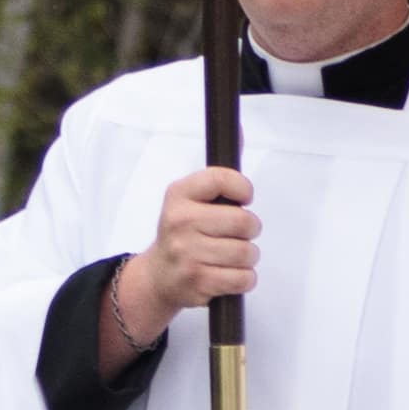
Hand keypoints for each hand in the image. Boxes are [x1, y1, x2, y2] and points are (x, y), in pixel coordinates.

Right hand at [104, 167, 259, 359]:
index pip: (222, 178)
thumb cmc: (185, 232)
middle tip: (234, 234)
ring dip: (246, 257)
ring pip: (248, 252)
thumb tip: (237, 128)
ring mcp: (186, 253)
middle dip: (249, 230)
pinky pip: (244, 278)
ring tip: (227, 256)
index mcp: (179, 193)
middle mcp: (179, 221)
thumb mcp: (193, 198)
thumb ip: (220, 172)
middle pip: (244, 221)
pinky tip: (226, 274)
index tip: (243, 198)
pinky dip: (243, 279)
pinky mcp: (196, 281)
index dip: (243, 189)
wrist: (159, 276)